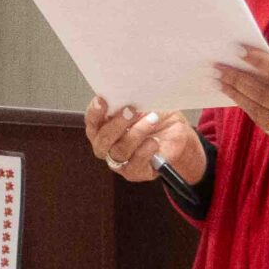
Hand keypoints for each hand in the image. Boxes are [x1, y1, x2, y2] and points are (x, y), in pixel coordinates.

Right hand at [82, 97, 206, 183]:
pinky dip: (145, 149)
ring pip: (119, 151)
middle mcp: (106, 146)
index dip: (95, 112)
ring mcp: (119, 161)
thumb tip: (126, 95)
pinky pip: (134, 164)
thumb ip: (130, 102)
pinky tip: (154, 141)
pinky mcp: (135, 172)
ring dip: (136, 133)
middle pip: (103, 139)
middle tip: (131, 110)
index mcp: (102, 127)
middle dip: (117, 124)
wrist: (176, 133)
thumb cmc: (156, 117)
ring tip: (152, 120)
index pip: (92, 121)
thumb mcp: (144, 103)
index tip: (102, 100)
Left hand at [215, 49, 268, 164]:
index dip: (258, 62)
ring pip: (257, 111)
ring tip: (222, 82)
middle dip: (238, 79)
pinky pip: (263, 123)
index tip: (239, 51)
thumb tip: (264, 63)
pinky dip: (250, 109)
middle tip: (219, 68)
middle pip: (262, 95)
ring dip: (237, 95)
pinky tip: (240, 97)